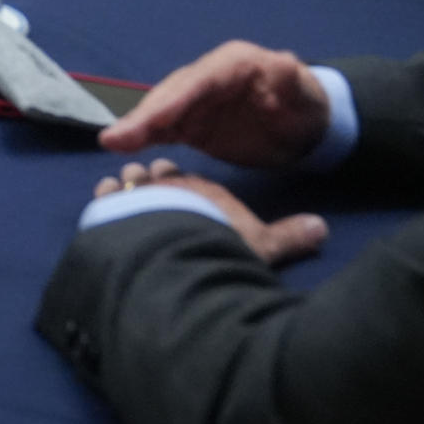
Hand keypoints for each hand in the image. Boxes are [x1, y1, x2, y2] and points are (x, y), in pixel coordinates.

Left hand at [93, 159, 327, 265]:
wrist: (180, 250)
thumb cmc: (221, 245)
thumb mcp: (263, 245)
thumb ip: (289, 236)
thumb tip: (321, 228)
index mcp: (199, 186)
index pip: (188, 177)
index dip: (183, 183)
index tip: (181, 188)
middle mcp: (165, 182)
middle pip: (154, 173)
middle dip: (152, 180)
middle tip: (153, 196)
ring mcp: (133, 192)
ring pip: (126, 180)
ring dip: (126, 190)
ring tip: (126, 204)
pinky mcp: (108, 207)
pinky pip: (102, 197)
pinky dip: (104, 202)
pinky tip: (105, 213)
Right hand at [99, 40, 330, 167]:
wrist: (305, 127)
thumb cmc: (304, 106)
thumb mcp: (302, 92)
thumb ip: (290, 80)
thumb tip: (285, 65)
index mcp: (232, 64)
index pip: (200, 81)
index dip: (176, 99)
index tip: (156, 119)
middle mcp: (206, 77)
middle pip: (171, 95)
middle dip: (145, 116)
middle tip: (117, 138)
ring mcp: (195, 101)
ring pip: (160, 111)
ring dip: (136, 127)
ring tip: (111, 143)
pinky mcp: (190, 123)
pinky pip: (163, 128)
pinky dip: (143, 137)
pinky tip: (121, 147)